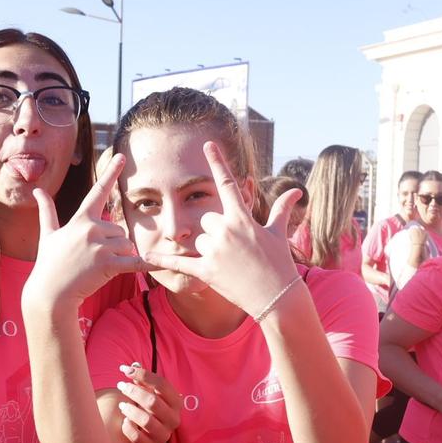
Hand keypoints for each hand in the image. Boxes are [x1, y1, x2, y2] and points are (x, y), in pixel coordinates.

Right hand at [24, 153, 139, 311]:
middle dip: (114, 244)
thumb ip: (47, 211)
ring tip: (98, 267)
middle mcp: (91, 228)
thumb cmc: (49, 263)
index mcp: (80, 219)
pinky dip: (148, 264)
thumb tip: (36, 191)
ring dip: (120, 256)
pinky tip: (161, 263)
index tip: (121, 156)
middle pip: (120, 230)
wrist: (50, 292)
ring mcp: (100, 247)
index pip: (98, 191)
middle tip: (93, 258)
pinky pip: (135, 262)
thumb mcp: (48, 234)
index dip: (110, 172)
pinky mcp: (108, 264)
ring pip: (127, 245)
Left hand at [116, 363, 179, 442]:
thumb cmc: (150, 410)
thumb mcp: (151, 394)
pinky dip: (128, 428)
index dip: (143, 375)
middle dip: (134, 392)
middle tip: (121, 386)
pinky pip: (137, 438)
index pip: (162, 384)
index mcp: (176, 401)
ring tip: (121, 406)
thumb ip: (143, 381)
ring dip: (130, 410)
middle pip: (153, 401)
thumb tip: (133, 365)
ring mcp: (164, 434)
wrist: (153, 437)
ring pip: (145, 420)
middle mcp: (173, 418)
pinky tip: (125, 422)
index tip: (125, 370)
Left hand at [138, 141, 301, 317]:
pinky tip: (144, 257)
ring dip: (207, 248)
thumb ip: (281, 209)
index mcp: (242, 218)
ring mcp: (214, 251)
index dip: (217, 162)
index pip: (227, 184)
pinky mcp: (205, 270)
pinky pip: (179, 262)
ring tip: (228, 263)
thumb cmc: (279, 264)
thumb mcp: (278, 234)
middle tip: (233, 248)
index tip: (207, 145)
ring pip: (198, 239)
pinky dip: (162, 261)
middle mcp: (225, 230)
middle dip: (215, 230)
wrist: (277, 297)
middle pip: (206, 219)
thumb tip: (297, 190)